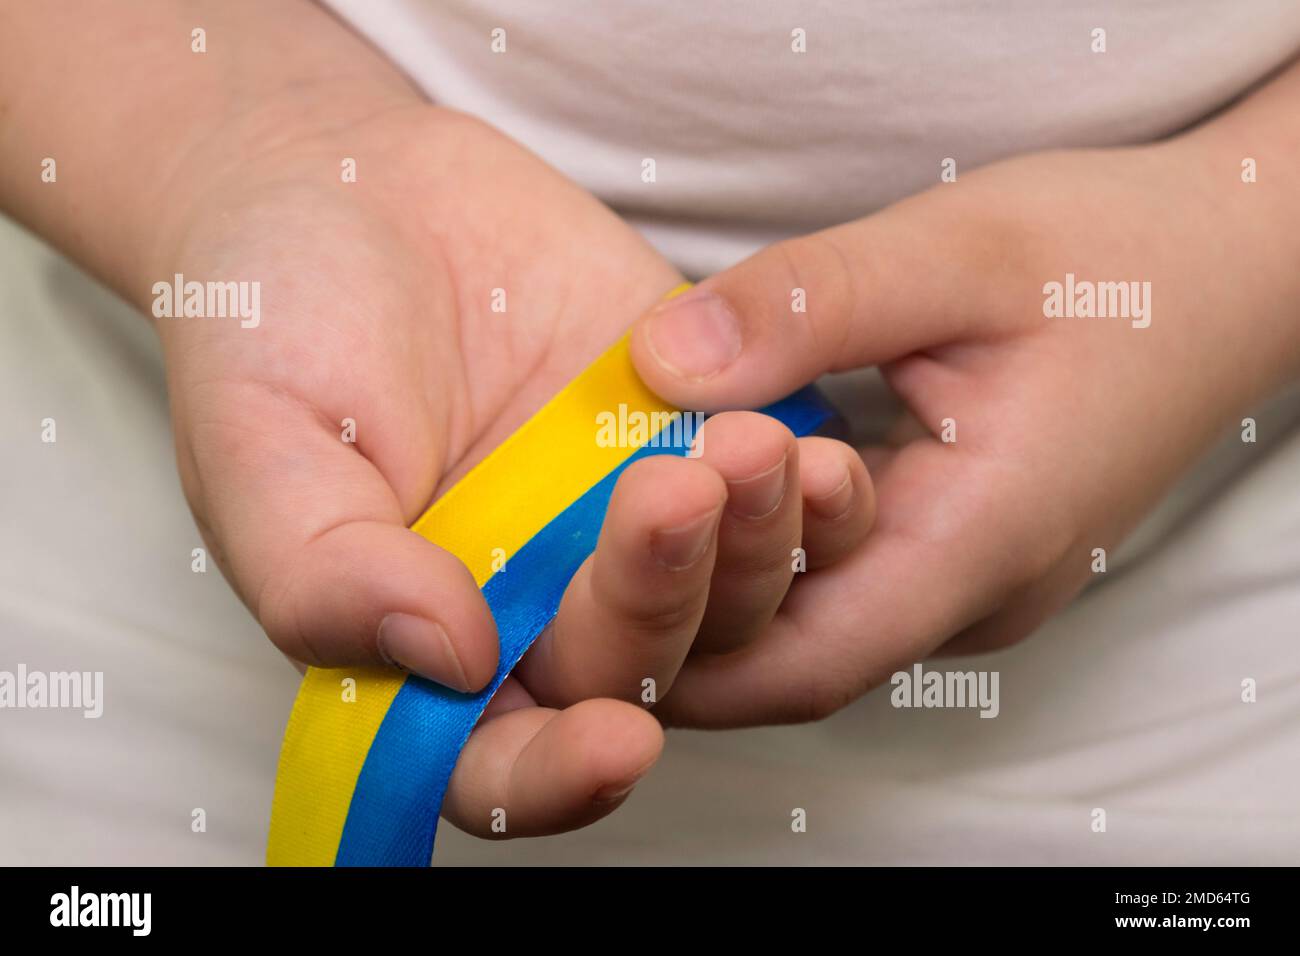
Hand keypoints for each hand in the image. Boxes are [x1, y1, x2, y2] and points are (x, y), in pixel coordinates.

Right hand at [155, 104, 873, 836]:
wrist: (354, 187)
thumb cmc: (275, 322)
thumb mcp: (257, 446)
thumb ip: (322, 574)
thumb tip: (446, 661)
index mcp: (423, 642)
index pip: (497, 763)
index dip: (558, 779)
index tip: (619, 743)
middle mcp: (535, 602)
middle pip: (630, 671)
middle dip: (662, 604)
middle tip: (667, 493)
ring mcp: (622, 521)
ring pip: (724, 598)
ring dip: (755, 549)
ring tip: (752, 451)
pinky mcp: (689, 433)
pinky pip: (769, 496)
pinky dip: (803, 490)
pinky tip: (807, 444)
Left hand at [628, 122, 1299, 725]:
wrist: (1230, 268)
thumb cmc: (1120, 260)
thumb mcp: (962, 251)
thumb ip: (812, 304)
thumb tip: (663, 361)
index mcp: (982, 541)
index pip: (807, 662)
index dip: (682, 653)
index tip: (581, 600)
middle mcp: (971, 588)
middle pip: (795, 658)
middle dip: (679, 614)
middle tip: (580, 540)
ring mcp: (966, 576)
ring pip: (815, 623)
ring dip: (717, 578)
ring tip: (623, 506)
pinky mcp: (958, 543)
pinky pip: (843, 577)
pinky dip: (765, 544)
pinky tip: (709, 481)